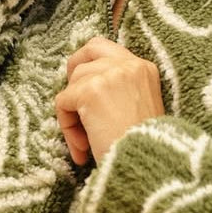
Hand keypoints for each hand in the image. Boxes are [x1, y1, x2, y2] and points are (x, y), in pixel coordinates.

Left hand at [54, 36, 165, 165]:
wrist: (148, 164)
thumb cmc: (144, 146)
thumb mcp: (139, 107)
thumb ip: (120, 90)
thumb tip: (82, 88)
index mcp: (144, 68)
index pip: (107, 48)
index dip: (90, 62)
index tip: (83, 83)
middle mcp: (129, 64)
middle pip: (88, 52)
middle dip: (73, 73)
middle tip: (70, 101)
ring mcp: (109, 75)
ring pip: (73, 83)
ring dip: (73, 114)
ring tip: (85, 143)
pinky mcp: (90, 91)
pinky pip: (63, 102)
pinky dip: (67, 127)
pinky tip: (82, 148)